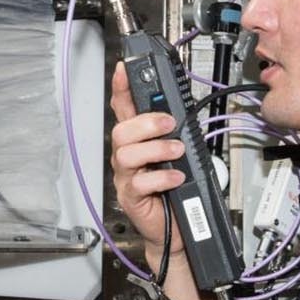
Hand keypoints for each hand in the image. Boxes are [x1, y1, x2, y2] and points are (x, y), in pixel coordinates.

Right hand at [109, 62, 186, 258]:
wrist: (177, 230)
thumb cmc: (175, 192)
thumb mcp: (176, 156)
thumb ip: (172, 134)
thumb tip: (178, 112)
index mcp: (137, 142)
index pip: (123, 109)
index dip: (121, 88)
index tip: (124, 69)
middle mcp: (127, 158)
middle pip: (120, 131)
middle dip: (145, 123)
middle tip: (168, 123)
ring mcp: (126, 178)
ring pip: (127, 154)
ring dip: (155, 148)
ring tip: (176, 151)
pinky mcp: (131, 198)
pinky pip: (140, 183)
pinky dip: (161, 177)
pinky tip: (175, 178)